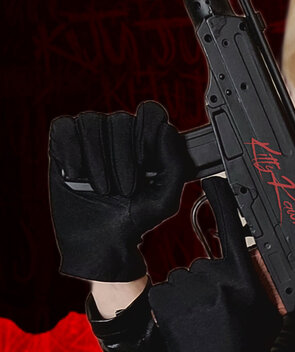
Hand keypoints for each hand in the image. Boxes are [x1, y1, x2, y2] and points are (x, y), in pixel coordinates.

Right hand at [49, 101, 188, 280]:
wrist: (103, 239)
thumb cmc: (135, 217)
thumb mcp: (165, 198)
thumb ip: (175, 164)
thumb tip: (166, 130)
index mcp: (146, 138)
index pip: (150, 112)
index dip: (148, 134)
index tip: (147, 164)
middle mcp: (118, 130)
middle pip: (121, 120)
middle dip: (124, 160)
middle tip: (126, 190)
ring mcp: (90, 134)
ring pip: (91, 122)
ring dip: (98, 161)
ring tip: (103, 189)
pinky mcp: (63, 141)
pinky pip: (65, 128)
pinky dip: (71, 152)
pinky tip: (76, 176)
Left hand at [148, 176, 281, 351]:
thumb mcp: (270, 313)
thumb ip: (263, 280)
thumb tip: (258, 254)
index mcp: (245, 278)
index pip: (231, 229)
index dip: (222, 202)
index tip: (214, 181)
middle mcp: (217, 279)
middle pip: (204, 261)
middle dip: (207, 282)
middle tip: (217, 313)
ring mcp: (189, 291)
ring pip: (183, 279)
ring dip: (189, 296)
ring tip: (203, 324)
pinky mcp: (166, 305)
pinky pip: (166, 293)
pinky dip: (172, 307)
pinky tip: (187, 327)